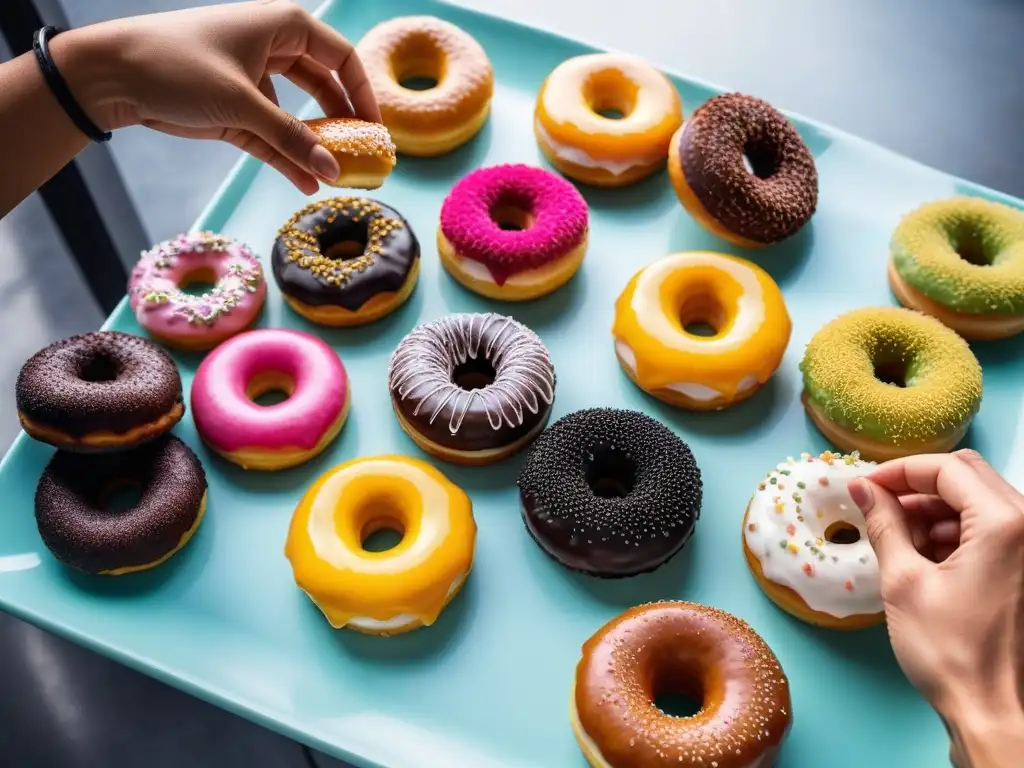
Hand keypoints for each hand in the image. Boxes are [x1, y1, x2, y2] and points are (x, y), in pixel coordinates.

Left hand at [61, 0, 378, 193]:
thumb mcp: (242, 103)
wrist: (113, 75)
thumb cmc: (178, 66)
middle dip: (344, 122)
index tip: (379, 130)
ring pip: (299, 116)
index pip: (341, 57)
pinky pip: (274, 137)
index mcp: (283, 26)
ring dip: (316, 146)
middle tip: (366, 155)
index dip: (363, 93)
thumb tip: (333, 170)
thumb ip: (291, 139)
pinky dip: (289, 158)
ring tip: (339, 176)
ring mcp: (255, 82)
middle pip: (325, 87)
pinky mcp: (237, 112)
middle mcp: (274, 49)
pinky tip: (308, 183)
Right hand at [848, 450, 1023, 766]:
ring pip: (980, 501)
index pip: (947, 469)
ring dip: (935, 510)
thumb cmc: (953, 654)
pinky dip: (956, 532)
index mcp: (1005, 525)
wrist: (994, 712)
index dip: (899, 471)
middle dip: (918, 486)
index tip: (866, 485)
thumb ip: (884, 524)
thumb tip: (863, 489)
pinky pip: (993, 530)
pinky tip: (925, 557)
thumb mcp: (904, 581)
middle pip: (968, 477)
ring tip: (898, 537)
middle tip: (878, 503)